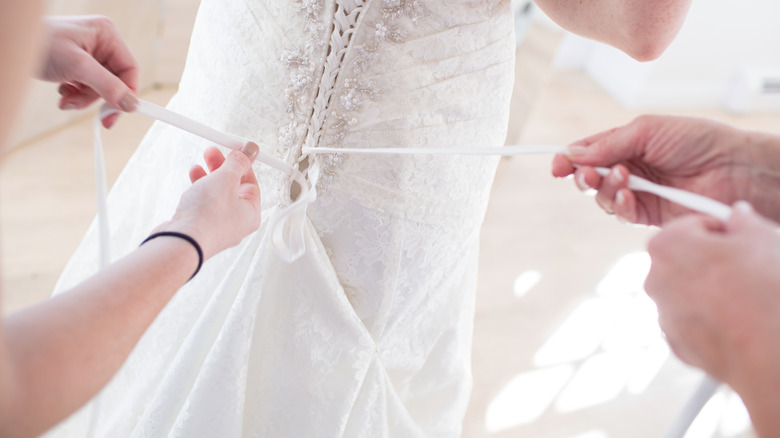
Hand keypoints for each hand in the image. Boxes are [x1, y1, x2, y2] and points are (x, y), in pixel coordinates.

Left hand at [40, 16, 138, 127]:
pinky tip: (62, 91)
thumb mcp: (77, 67)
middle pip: (115, 81)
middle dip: (98, 97)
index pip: (130, 69)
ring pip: (100, 87)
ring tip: (66, 99)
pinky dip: (75, 94)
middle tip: (93, 114)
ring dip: (83, 98)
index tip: (120, 113)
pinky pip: (86, 86)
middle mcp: (100, 43)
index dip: (127, 93)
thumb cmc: (39, 42)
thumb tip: (130, 104)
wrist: (7, 45)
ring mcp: (88, 54)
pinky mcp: (77, 64)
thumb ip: (107, 86)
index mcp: (107, 35)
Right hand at [156, 143, 261, 259]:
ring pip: (216, 196)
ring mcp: (218, 227)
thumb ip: (238, 162)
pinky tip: (191, 181)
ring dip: (208, 177)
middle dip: (222, 168)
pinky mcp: (200, 228)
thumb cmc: (207, 216)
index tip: (232, 149)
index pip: (251, 183)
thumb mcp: (226, 179)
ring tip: (197, 165)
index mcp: (251, 213)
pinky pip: (203, 205)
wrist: (180, 242)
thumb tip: (251, 149)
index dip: (242, 164)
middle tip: (211, 152)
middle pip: (233, 188)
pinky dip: (198, 191)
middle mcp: (237, 223)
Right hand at [551, 115, 779, 225]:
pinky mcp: (650, 216)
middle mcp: (632, 169)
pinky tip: (629, 195)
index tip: (557, 164)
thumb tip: (574, 153)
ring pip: (603, 198)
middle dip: (583, 176)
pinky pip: (622, 215)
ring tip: (622, 179)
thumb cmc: (699, 141)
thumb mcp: (647, 130)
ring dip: (604, 189)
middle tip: (587, 174)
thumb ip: (609, 144)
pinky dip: (619, 206)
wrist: (733, 169)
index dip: (570, 158)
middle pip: (591, 177)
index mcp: (629, 144)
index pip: (591, 152)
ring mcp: (640, 193)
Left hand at [644, 203, 779, 387]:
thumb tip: (739, 215)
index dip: (720, 229)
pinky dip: (711, 317)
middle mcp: (654, 279)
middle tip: (746, 265)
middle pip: (685, 258)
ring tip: (746, 294)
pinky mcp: (676, 342)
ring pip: (688, 290)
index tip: (739, 236)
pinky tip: (738, 319)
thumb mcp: (760, 238)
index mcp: (665, 245)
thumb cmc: (761, 289)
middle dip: (712, 259)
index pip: (691, 225)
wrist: (768, 349)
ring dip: (711, 288)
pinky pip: (693, 319)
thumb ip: (743, 221)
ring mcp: (663, 313)